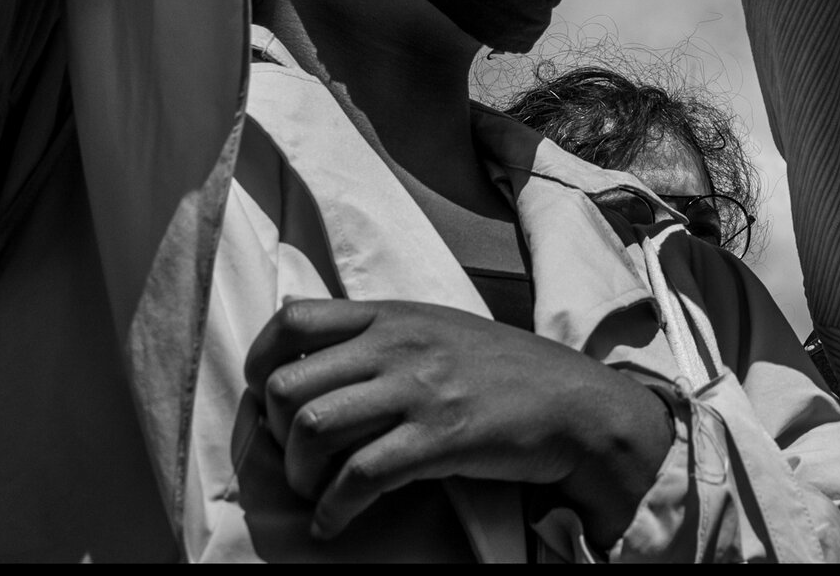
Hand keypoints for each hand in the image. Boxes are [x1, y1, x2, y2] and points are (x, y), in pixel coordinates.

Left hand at [246, 298, 671, 544]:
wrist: (577, 404)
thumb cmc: (507, 372)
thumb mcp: (441, 331)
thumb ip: (385, 336)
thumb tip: (318, 357)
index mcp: (396, 316)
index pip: (294, 321)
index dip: (263, 364)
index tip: (269, 402)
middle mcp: (399, 344)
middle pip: (288, 386)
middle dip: (279, 436)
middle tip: (303, 460)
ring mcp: (419, 390)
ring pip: (312, 430)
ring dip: (301, 476)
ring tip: (319, 494)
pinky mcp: (439, 437)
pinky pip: (357, 478)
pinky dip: (333, 510)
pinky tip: (337, 522)